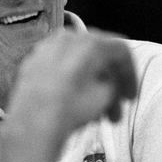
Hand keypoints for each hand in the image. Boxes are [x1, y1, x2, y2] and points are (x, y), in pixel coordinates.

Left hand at [10, 28, 137, 140]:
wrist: (33, 122)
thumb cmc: (71, 108)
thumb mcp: (106, 97)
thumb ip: (115, 85)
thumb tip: (110, 85)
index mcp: (91, 42)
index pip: (121, 53)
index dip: (130, 77)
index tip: (129, 98)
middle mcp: (68, 38)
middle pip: (98, 57)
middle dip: (108, 84)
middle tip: (113, 106)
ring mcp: (47, 49)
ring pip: (78, 64)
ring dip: (89, 85)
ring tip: (93, 112)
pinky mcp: (32, 63)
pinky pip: (58, 70)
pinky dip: (69, 83)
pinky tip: (72, 104)